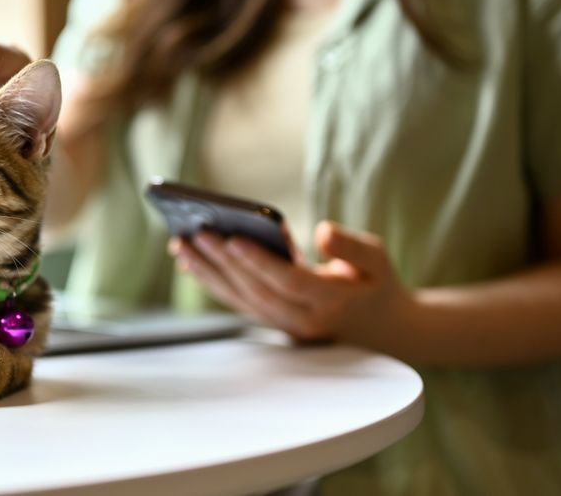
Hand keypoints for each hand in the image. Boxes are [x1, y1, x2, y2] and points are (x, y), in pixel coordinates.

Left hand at [169, 221, 413, 344]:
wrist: (379, 328)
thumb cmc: (374, 283)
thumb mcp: (378, 259)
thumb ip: (352, 247)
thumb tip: (323, 231)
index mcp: (333, 303)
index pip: (290, 283)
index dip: (260, 262)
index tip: (234, 238)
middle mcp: (304, 321)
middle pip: (256, 291)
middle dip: (223, 262)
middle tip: (197, 232)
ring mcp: (284, 326)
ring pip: (240, 300)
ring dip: (208, 273)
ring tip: (181, 244)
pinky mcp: (271, 322)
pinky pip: (237, 302)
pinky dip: (211, 281)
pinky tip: (189, 260)